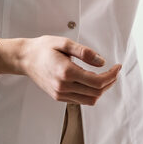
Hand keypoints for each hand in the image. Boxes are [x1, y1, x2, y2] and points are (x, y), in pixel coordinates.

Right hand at [0, 36, 120, 105]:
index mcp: (66, 73)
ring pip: (90, 100)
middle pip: (97, 92)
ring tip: (106, 77)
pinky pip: (81, 100)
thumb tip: (102, 62)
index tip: (117, 67)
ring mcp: (60, 94)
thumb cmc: (43, 49)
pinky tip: (93, 81)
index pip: (98, 82)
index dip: (112, 75)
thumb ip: (85, 52)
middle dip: (110, 82)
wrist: (24, 58)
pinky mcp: (58, 97)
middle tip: (114, 71)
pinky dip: (91, 93)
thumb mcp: (65, 43)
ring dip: (102, 90)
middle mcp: (63, 87)